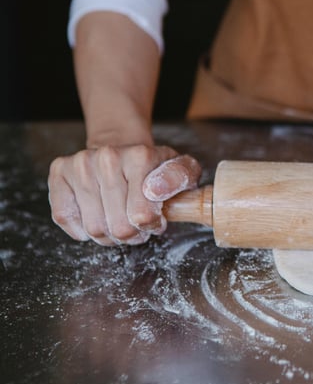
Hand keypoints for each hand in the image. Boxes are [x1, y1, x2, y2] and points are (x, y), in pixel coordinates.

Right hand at [48, 145, 201, 245]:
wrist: (122, 147)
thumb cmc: (154, 167)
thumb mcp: (182, 169)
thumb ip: (179, 179)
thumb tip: (154, 191)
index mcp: (140, 157)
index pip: (142, 215)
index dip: (151, 226)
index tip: (155, 220)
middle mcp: (107, 157)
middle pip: (118, 226)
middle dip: (131, 234)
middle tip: (137, 225)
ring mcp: (80, 164)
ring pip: (93, 227)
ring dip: (109, 235)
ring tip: (119, 222)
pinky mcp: (59, 172)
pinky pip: (65, 217)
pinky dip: (82, 229)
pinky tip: (97, 218)